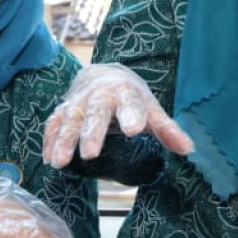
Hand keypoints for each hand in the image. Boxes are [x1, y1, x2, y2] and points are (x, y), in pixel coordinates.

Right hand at [43, 63, 195, 167]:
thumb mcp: (151, 109)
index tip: (134, 130)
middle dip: (91, 134)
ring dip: (63, 141)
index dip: (131, 116)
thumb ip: (167, 130)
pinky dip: (49, 141)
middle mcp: (99, 96)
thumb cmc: (130, 97)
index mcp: (125, 93)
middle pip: (94, 114)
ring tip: (59, 163)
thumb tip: (189, 149)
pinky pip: (53, 124)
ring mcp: (78, 103)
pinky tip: (48, 158)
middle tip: (90, 154)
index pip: (130, 104)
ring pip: (69, 120)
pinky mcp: (63, 111)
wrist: (102, 75)